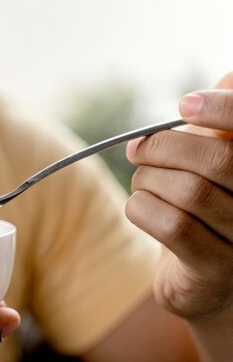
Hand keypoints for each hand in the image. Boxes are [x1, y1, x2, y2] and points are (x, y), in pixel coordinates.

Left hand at [125, 73, 232, 318]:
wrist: (210, 283)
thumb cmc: (212, 210)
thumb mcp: (220, 163)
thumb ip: (225, 125)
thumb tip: (230, 78)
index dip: (224, 107)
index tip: (184, 103)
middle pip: (217, 159)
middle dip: (164, 146)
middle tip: (138, 149)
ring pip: (188, 191)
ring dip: (148, 179)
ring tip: (142, 181)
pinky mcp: (218, 272)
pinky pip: (170, 225)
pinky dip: (141, 207)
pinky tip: (139, 207)